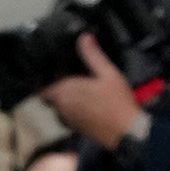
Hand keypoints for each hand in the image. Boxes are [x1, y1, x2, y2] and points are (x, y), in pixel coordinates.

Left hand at [40, 31, 143, 151]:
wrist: (125, 132)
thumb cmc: (117, 103)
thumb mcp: (107, 72)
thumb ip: (93, 55)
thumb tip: (83, 38)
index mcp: (66, 92)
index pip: (43, 86)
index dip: (46, 77)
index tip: (53, 68)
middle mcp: (62, 107)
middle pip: (51, 94)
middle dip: (57, 83)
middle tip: (69, 70)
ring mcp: (69, 118)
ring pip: (60, 103)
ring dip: (66, 94)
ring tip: (79, 82)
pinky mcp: (76, 126)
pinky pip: (69, 111)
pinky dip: (73, 104)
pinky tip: (87, 97)